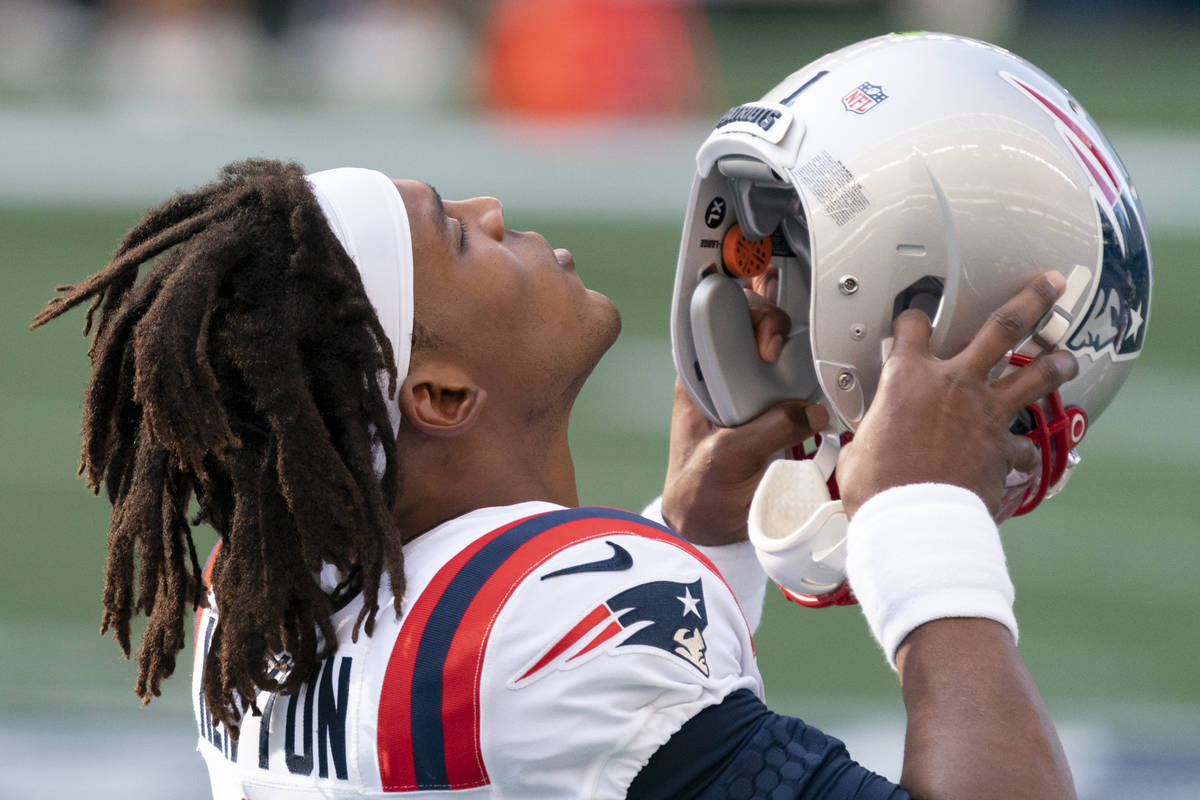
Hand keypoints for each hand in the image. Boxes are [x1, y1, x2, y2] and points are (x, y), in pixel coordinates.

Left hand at [661, 280, 827, 544]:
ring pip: (776, 348)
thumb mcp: (730, 458)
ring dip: (797, 343)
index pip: (716, 319)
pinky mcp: (770, 408)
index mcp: (698, 377)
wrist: (708, 527)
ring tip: (813, 345)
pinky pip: (793, 379)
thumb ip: (770, 431)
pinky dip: (810, 373)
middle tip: (781, 350)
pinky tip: (824, 371)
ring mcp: (747, 390)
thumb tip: (811, 412)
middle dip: (773, 322)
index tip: (765, 342)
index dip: (742, 314)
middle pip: (751, 324)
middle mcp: (721, 376)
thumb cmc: (701, 491)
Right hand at [837, 272, 1079, 517]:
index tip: (915, 317)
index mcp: (908, 378)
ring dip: (1055, 364)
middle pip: (1003, 327)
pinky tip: (1026, 452)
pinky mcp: (1004, 448)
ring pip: (1035, 375)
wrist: (914, 518)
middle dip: (1030, 300)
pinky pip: (1025, 446)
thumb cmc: (880, 485)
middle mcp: (954, 384)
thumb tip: (864, 443)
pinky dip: (1025, 450)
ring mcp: (986, 413)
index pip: (912, 328)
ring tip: (1067, 357)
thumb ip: (871, 433)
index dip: (913, 318)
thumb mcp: (859, 448)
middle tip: (1048, 284)